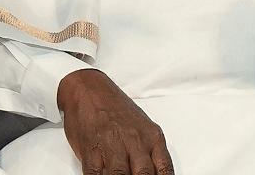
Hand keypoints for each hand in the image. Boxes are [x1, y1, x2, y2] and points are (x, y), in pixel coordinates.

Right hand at [57, 69, 173, 174]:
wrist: (89, 89)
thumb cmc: (116, 109)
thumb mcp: (143, 127)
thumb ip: (151, 153)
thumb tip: (156, 173)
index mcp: (152, 136)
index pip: (165, 169)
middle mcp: (134, 140)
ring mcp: (112, 145)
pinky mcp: (91, 149)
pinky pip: (95, 174)